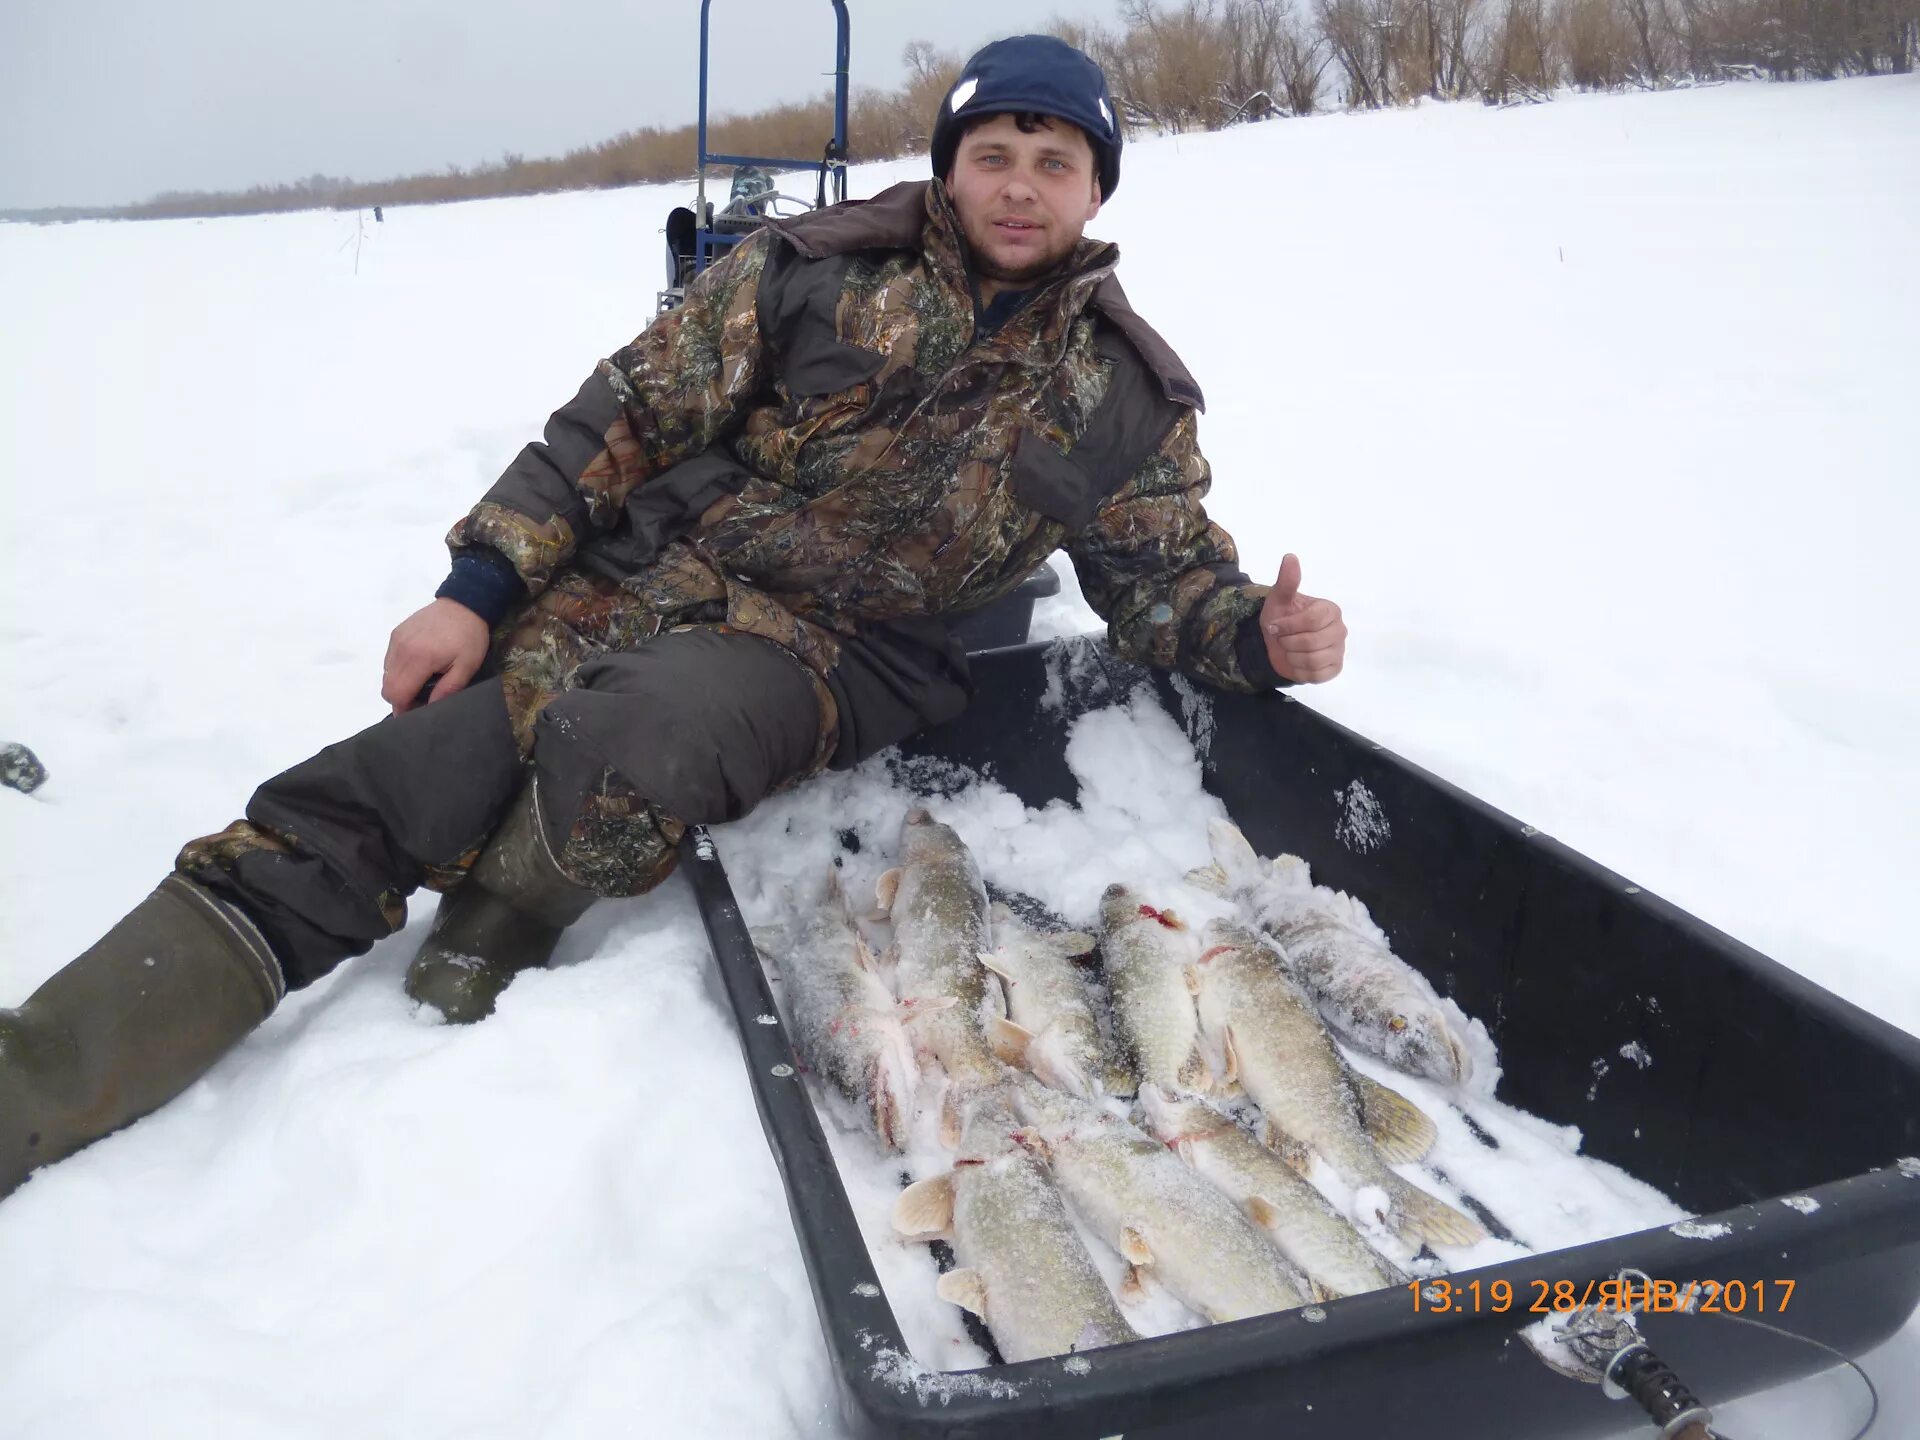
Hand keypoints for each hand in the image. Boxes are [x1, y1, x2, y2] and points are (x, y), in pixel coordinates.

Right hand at [382, 598, 490, 712]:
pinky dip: (398, 669)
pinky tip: (417, 666)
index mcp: (419, 659)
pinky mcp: (396, 633)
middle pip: (387, 687)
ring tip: (420, 682)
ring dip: (399, 684)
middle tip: (420, 699)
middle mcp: (401, 650)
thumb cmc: (469, 637)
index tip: (416, 713)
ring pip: (386, 674)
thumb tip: (430, 708)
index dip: (403, 709)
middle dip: (400, 699)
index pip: (397, 693)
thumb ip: (447, 690)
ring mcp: (396, 640)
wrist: (464, 604)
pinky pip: (389, 660)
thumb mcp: (467, 667)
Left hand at [1260, 553, 1345, 683]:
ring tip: (1289, 649)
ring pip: (1313, 660)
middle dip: (1288, 642)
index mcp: (1330, 610)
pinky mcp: (1334, 669)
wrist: (1277, 645)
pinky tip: (1297, 662)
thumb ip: (1287, 581)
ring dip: (1292, 657)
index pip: (1312, 620)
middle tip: (1283, 639)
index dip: (1288, 626)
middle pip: (1312, 642)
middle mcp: (1340, 630)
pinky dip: (1300, 671)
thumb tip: (1290, 557)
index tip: (1275, 626)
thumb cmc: (1281, 618)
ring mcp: (1339, 651)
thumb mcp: (1279, 599)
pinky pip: (1316, 675)